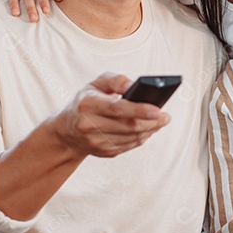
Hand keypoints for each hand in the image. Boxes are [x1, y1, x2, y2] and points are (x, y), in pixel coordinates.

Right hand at [52, 73, 169, 157]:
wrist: (66, 130)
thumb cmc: (86, 101)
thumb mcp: (96, 84)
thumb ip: (116, 80)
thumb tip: (134, 85)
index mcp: (87, 104)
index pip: (117, 108)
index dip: (139, 109)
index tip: (159, 110)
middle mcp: (89, 125)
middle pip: (128, 126)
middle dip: (152, 122)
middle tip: (166, 116)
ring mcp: (95, 142)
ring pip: (131, 138)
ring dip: (150, 130)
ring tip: (161, 121)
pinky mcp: (102, 152)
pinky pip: (128, 146)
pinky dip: (142, 138)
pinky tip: (149, 130)